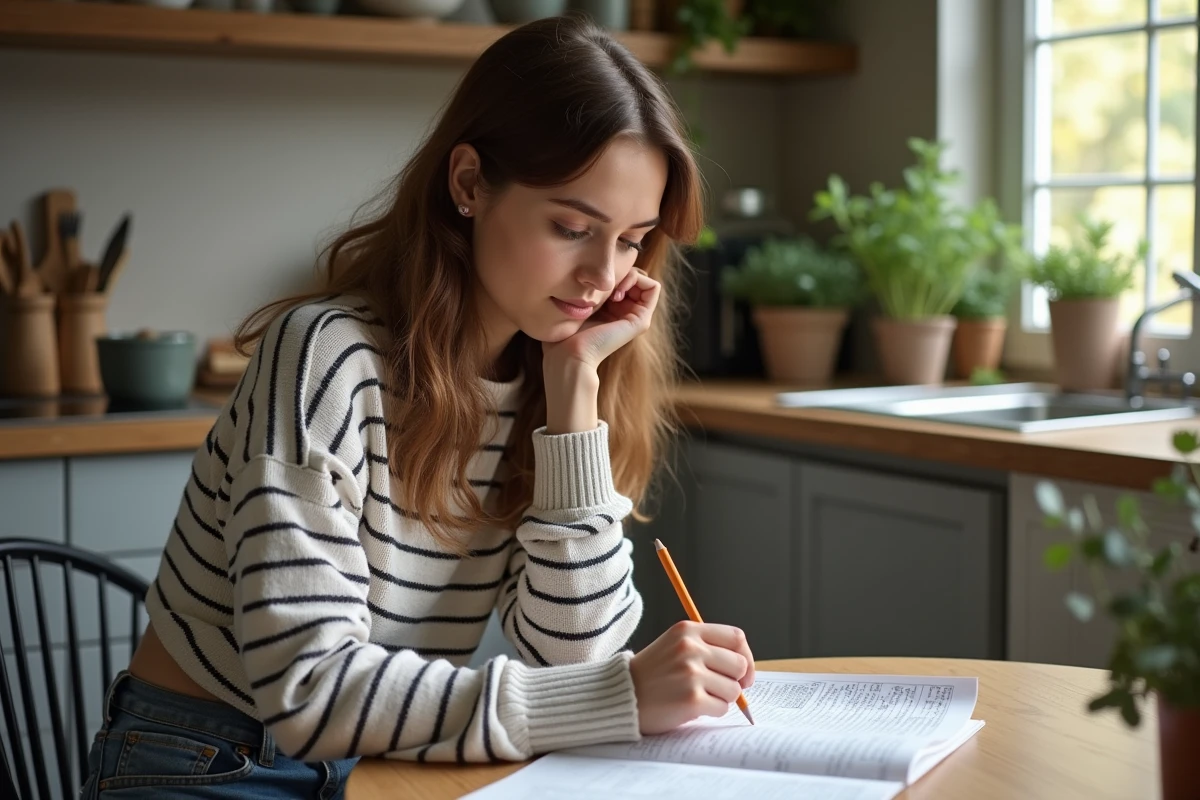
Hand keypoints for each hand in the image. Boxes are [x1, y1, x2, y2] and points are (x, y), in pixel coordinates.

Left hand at [542, 267, 660, 371]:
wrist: (570, 355)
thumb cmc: (566, 331)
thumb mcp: (578, 302)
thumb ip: (589, 288)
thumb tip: (594, 269)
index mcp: (613, 309)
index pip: (624, 277)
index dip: (614, 271)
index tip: (596, 282)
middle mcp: (627, 312)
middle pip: (636, 277)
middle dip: (622, 271)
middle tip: (605, 284)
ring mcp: (637, 317)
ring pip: (645, 279)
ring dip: (630, 275)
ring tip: (611, 289)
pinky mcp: (641, 321)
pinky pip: (653, 287)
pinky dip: (637, 280)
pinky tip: (617, 292)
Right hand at [629, 621, 755, 735]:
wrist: (622, 695)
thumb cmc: (651, 674)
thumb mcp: (675, 645)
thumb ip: (706, 647)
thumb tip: (745, 668)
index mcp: (688, 630)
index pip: (736, 637)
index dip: (746, 656)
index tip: (743, 672)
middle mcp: (691, 648)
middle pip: (740, 665)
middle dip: (735, 681)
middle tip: (720, 688)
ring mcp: (691, 673)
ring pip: (733, 690)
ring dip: (722, 698)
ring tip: (699, 696)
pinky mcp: (691, 699)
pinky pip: (722, 708)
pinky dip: (712, 711)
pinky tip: (692, 707)